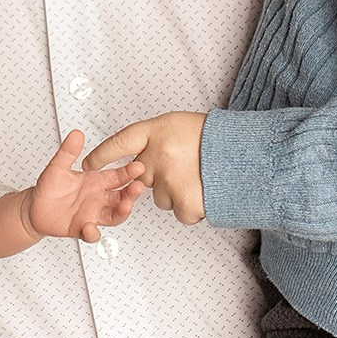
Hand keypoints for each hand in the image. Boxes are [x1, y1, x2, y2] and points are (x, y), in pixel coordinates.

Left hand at [27, 130, 143, 242]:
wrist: (34, 208)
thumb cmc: (49, 187)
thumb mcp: (57, 166)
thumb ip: (68, 151)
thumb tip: (76, 134)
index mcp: (96, 182)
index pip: (118, 176)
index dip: (129, 172)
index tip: (138, 166)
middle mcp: (98, 198)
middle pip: (122, 197)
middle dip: (132, 193)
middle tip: (137, 187)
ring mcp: (92, 214)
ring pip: (114, 215)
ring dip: (122, 212)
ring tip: (125, 206)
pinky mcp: (81, 228)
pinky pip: (91, 233)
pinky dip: (92, 233)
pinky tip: (90, 228)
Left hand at [85, 112, 206, 221]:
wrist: (248, 151)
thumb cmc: (217, 136)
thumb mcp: (179, 124)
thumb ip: (156, 140)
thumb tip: (140, 158)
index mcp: (156, 131)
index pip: (119, 143)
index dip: (102, 155)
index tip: (88, 165)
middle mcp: (158, 156)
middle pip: (141, 177)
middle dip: (158, 177)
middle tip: (183, 168)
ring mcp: (170, 181)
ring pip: (160, 198)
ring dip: (176, 193)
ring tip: (200, 178)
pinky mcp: (185, 202)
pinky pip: (180, 213)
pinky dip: (192, 208)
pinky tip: (206, 193)